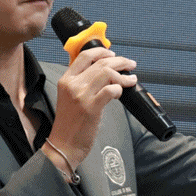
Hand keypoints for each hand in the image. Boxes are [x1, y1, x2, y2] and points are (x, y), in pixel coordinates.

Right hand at [42, 47, 137, 172]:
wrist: (64, 144)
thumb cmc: (69, 123)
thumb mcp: (70, 97)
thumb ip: (82, 82)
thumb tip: (105, 72)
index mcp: (66, 80)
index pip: (85, 56)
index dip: (102, 51)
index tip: (114, 54)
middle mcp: (73, 84)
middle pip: (101, 63)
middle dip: (120, 61)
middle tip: (130, 64)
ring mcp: (82, 95)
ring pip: (107, 73)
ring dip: (123, 75)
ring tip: (131, 79)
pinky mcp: (91, 107)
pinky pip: (111, 90)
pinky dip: (119, 89)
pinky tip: (121, 93)